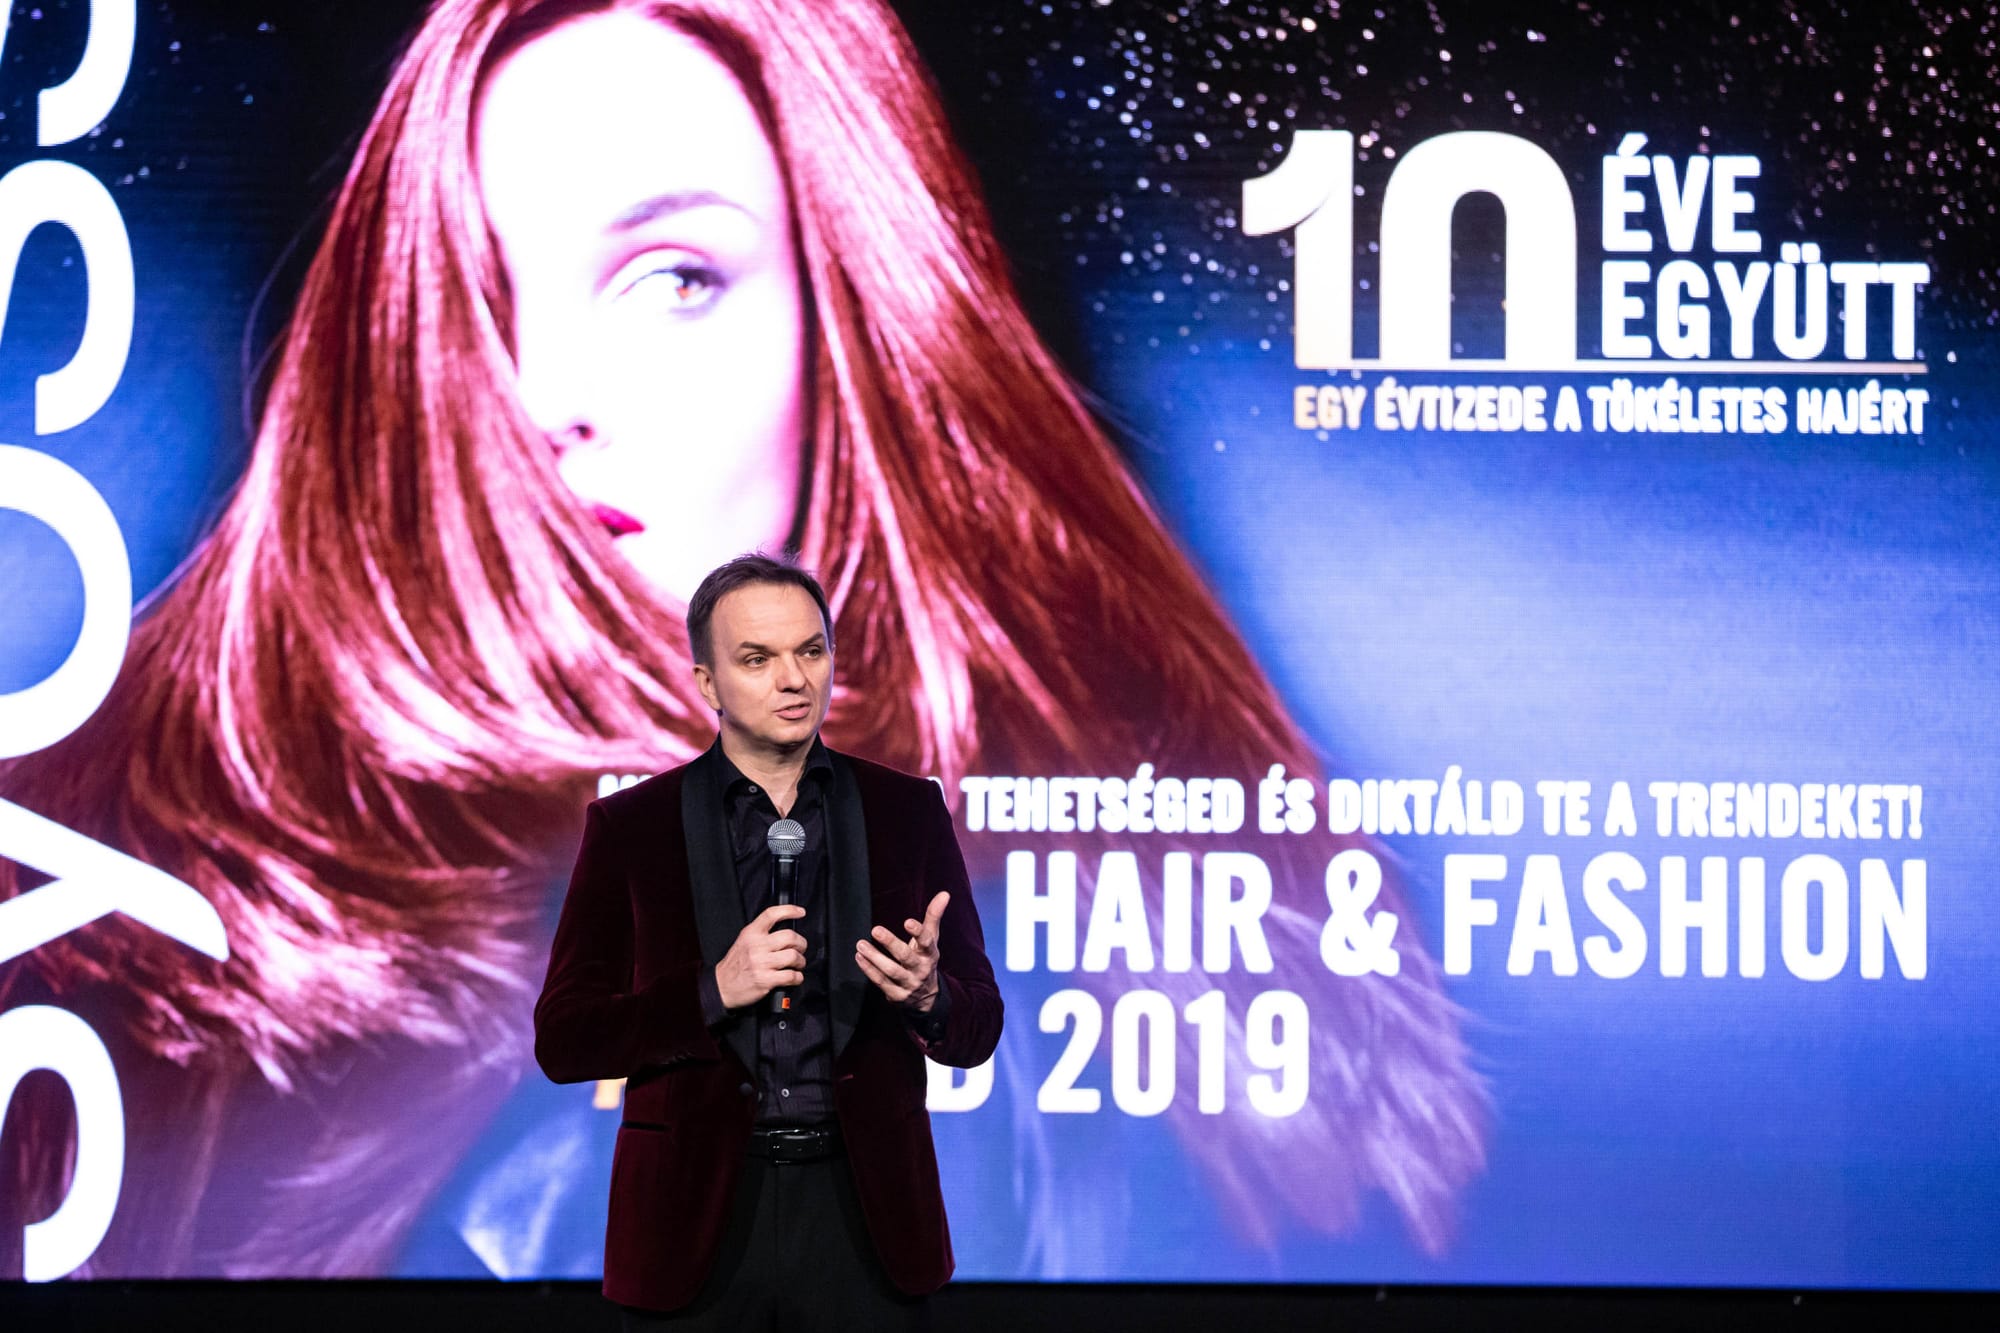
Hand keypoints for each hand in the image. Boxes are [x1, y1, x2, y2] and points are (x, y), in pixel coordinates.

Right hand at [715, 904, 807, 1009]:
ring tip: (797, 964)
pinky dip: (797, 977)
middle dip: (801, 944)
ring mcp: (761, 963)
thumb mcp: (744, 941)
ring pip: (793, 956)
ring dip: (800, 961)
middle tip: (800, 948)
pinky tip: (795, 977)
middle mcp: (756, 946)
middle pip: (790, 937)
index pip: (772, 914)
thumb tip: (786, 930)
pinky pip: (791, 976)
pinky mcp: (765, 980)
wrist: (722, 986)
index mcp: (751, 933)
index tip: (800, 912)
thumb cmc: (735, 964)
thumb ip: (761, 933)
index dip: (789, 910)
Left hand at [856, 892, 948, 1010]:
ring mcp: (909, 984)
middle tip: (875, 929)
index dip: (918, 932)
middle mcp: (921, 969)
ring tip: (860, 944)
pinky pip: (881, 982)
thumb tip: (944, 893)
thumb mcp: (931, 939)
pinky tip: (859, 957)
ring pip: (891, 971)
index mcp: (930, 954)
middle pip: (906, 957)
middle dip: (891, 943)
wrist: (927, 997)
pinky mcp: (897, 995)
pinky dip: (869, 969)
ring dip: (875, 957)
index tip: (907, 922)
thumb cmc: (924, 959)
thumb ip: (933, 916)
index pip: (927, 942)